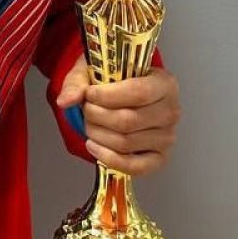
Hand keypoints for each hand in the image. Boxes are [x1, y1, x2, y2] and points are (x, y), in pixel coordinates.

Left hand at [54, 58, 179, 176]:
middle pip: (128, 121)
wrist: (123, 94)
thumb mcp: (94, 71)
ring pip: (126, 143)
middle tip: (85, 110)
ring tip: (89, 125)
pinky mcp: (159, 158)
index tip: (88, 94)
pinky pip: (135, 167)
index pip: (138, 93)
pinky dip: (109, 158)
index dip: (107, 96)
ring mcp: (167, 137)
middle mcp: (171, 111)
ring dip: (98, 135)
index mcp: (164, 83)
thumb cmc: (113, 81)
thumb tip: (66, 100)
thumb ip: (78, 83)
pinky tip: (94, 146)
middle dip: (97, 116)